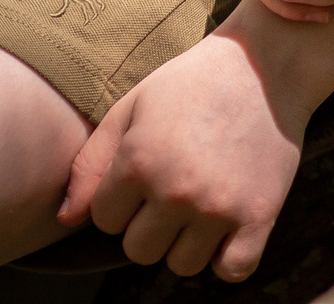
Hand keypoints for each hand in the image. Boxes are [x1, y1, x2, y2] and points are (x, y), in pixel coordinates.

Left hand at [58, 28, 304, 280]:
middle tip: (177, 187)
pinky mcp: (260, 214)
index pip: (104, 220)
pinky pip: (233, 269)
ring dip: (188, 242)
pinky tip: (229, 228)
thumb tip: (66, 220)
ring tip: (203, 202)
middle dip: (151, 224)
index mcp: (138, 162)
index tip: (148, 172)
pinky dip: (228, 258)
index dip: (122, 199)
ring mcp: (219, 206)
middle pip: (139, 250)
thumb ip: (91, 163)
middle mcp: (175, 190)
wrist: (266, 62)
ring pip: (182, 264)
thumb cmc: (192, 83)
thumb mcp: (132, 106)